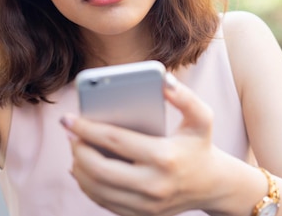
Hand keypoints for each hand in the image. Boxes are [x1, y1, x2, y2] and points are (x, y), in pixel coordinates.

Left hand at [62, 74, 221, 215]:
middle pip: (99, 169)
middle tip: (70, 133)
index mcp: (165, 157)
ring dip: (78, 167)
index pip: (115, 141)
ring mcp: (145, 205)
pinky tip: (81, 168)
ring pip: (96, 188)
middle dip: (77, 149)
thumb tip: (163, 80)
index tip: (68, 119)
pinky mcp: (140, 215)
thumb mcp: (202, 117)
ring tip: (75, 148)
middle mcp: (153, 185)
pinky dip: (87, 185)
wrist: (212, 185)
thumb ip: (185, 97)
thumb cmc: (200, 145)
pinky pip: (103, 201)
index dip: (87, 128)